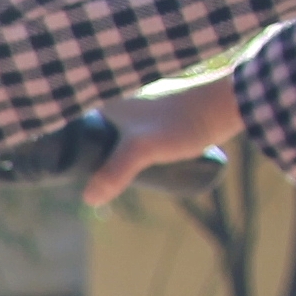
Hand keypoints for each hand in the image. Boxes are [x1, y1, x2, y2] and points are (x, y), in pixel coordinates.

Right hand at [85, 70, 238, 205]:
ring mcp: (140, 103)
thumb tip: (88, 200)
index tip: (71, 173)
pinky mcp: (159, 111)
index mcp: (107, 98)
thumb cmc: (182, 122)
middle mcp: (120, 95)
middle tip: (96, 182)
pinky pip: (132, 132)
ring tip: (113, 178)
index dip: (69, 149)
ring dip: (110, 153)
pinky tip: (133, 162)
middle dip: (90, 156)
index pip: (74, 125)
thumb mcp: (143, 150)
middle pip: (94, 132)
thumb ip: (115, 172)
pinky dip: (128, 146)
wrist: (226, 104)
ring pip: (115, 132)